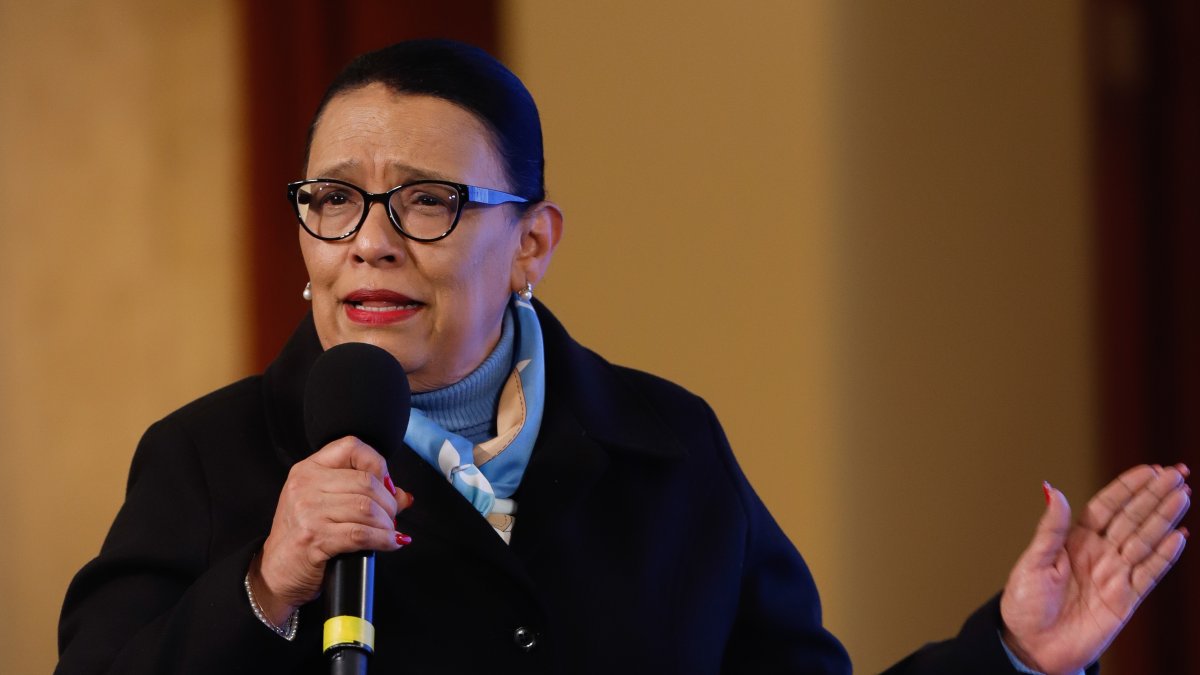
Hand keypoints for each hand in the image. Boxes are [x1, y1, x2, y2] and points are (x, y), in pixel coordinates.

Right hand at [248, 437, 412, 623]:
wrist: (275, 574)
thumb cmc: (303, 538)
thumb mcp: (326, 505)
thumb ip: (363, 494)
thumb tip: (403, 496)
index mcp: (308, 469)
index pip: (352, 446)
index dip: (378, 463)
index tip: (387, 485)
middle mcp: (305, 485)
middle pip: (366, 481)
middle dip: (389, 502)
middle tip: (392, 517)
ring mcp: (308, 512)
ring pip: (367, 508)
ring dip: (387, 523)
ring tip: (390, 532)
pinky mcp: (315, 538)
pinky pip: (362, 534)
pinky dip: (384, 540)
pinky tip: (391, 543)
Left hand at [1000, 464, 1189, 674]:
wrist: (1032, 646)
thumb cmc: (1025, 603)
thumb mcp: (1033, 562)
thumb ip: (1050, 529)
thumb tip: (1052, 490)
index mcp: (1075, 540)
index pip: (1107, 506)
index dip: (1128, 488)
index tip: (1149, 469)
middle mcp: (1099, 553)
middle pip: (1132, 519)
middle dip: (1154, 496)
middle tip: (1177, 473)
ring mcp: (1114, 575)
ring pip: (1146, 540)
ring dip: (1164, 519)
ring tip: (1183, 495)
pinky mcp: (1125, 599)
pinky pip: (1149, 574)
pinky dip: (1165, 556)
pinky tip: (1180, 537)